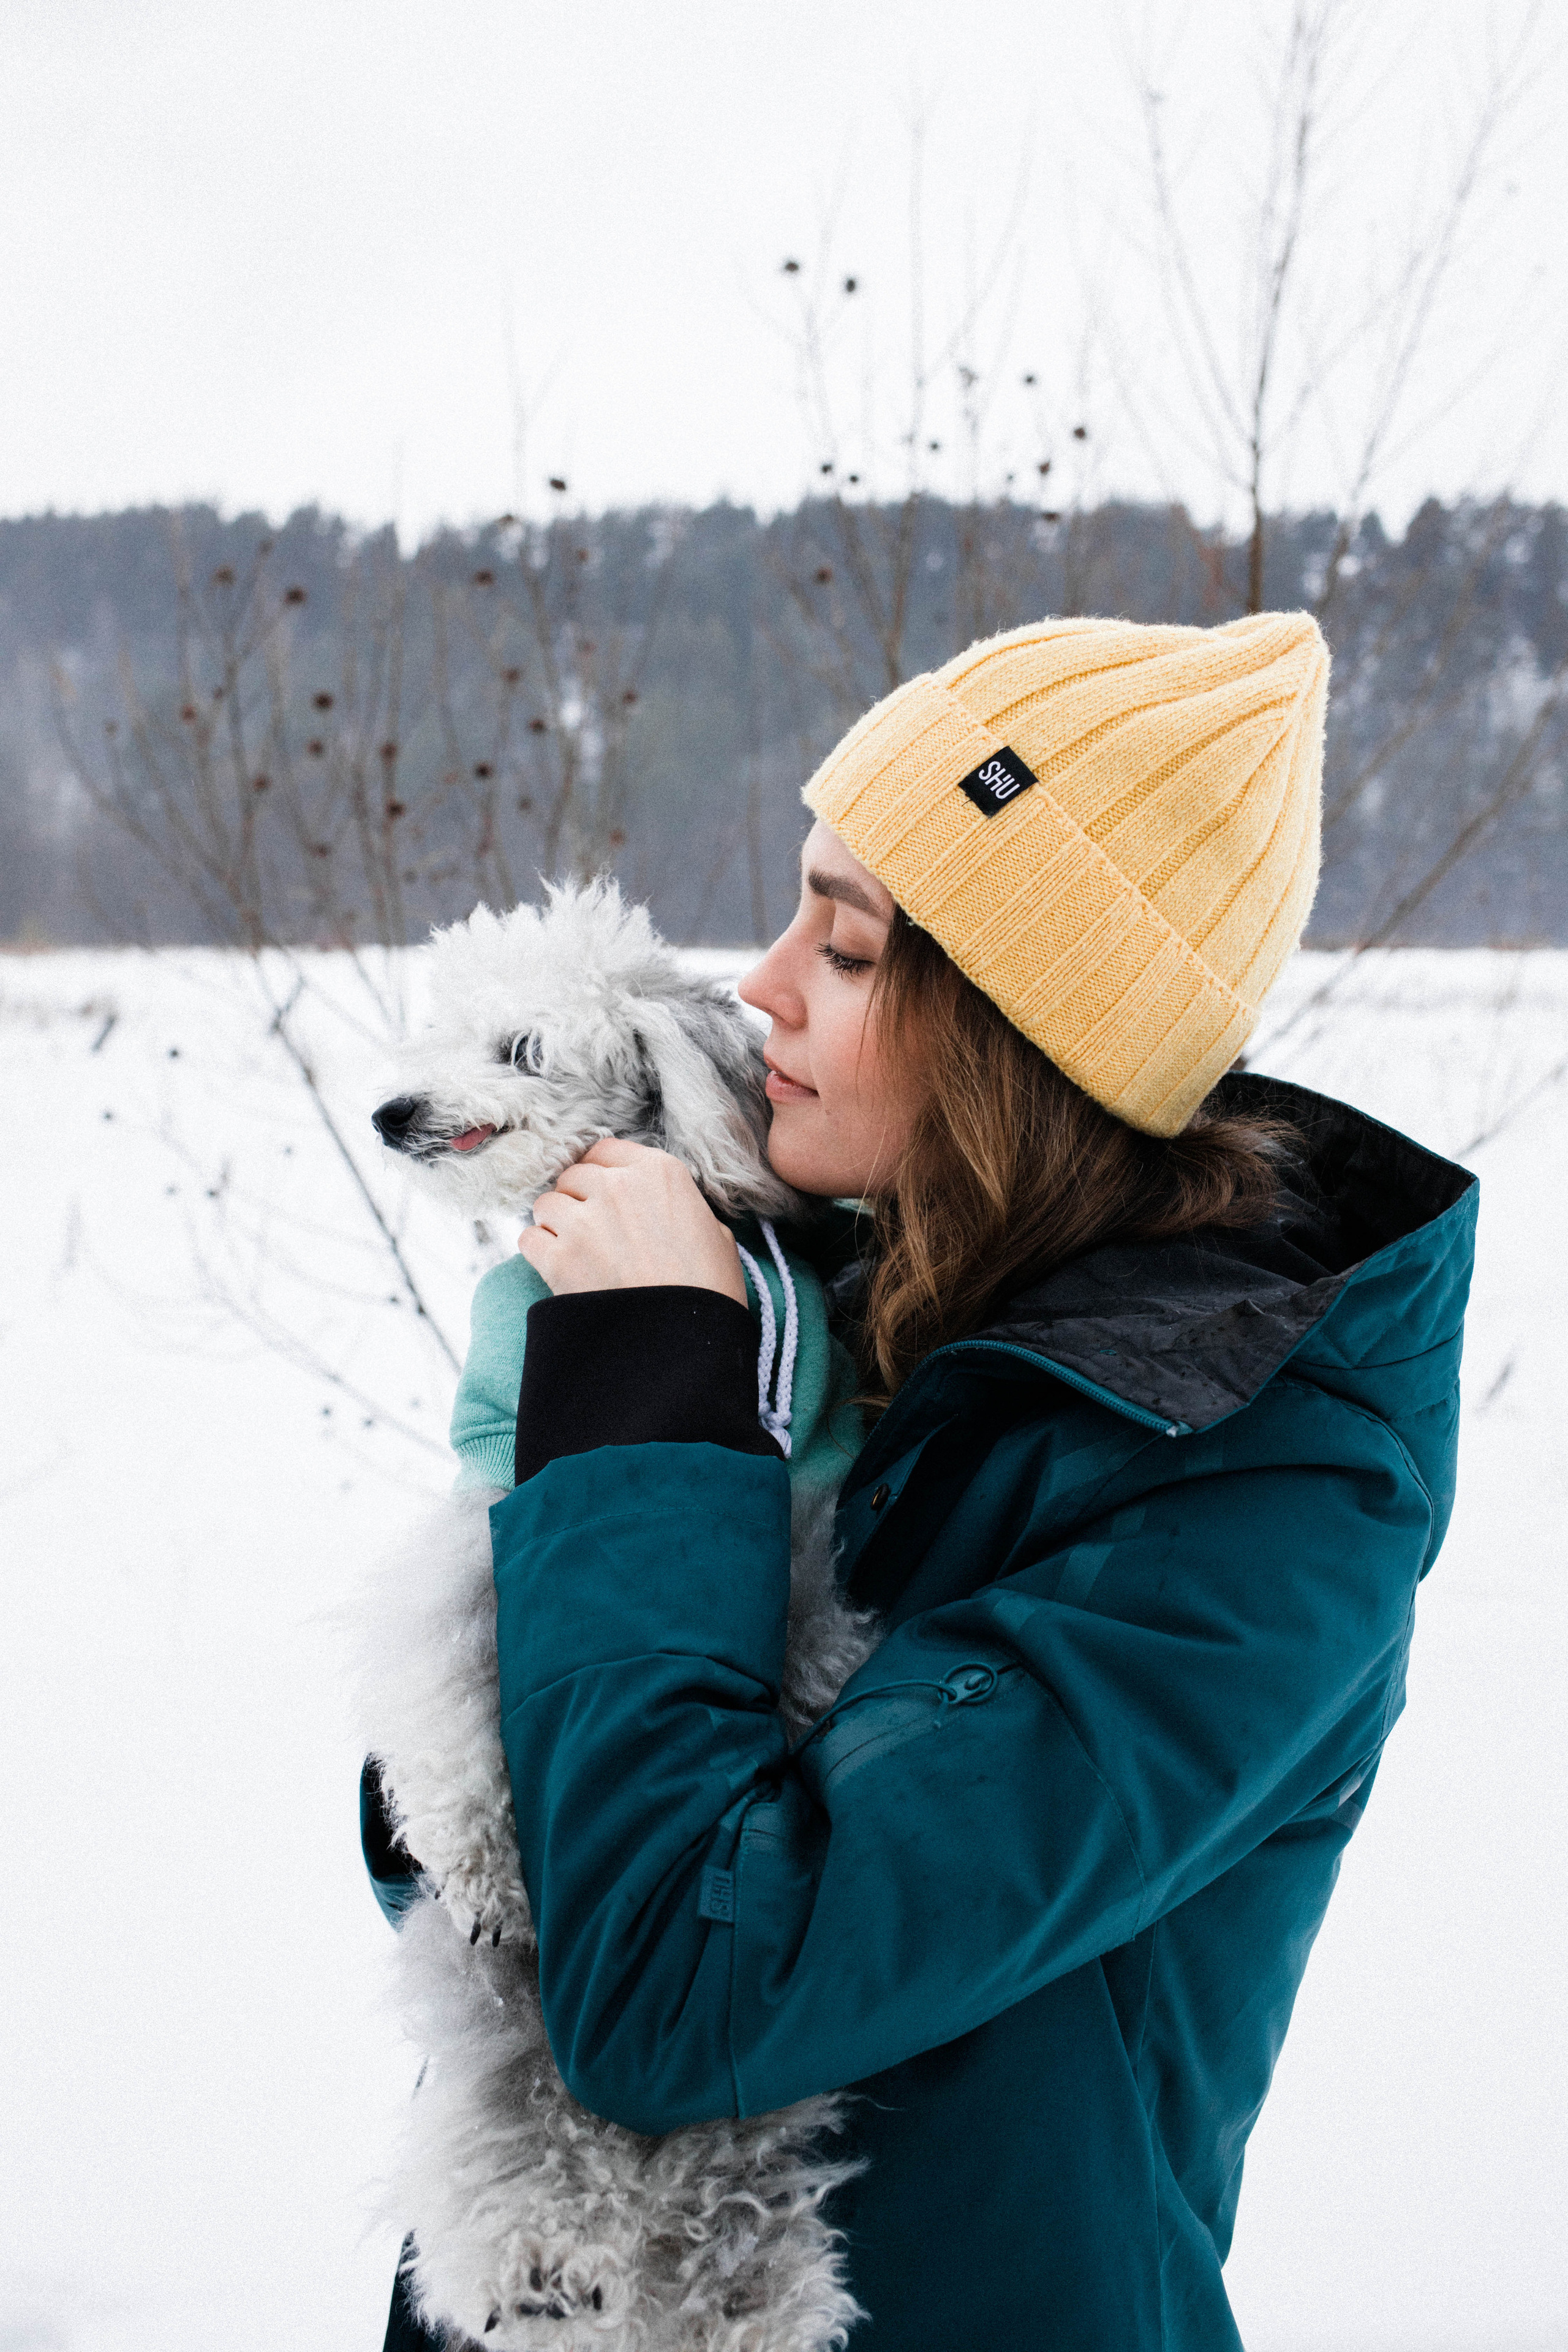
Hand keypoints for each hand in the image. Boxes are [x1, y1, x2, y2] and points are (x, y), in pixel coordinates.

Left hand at [518, 1138, 746, 1303]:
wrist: (685, 1343)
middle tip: (591, 1228)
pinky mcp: (558, 1258)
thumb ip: (683, 1207)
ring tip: (575, 1249)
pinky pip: (528, 1238)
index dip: (600, 1173)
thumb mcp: (716, 1235)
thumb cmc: (709, 1292)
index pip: (605, 1150)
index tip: (602, 1192)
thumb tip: (665, 1210)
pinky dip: (539, 1251)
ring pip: (546, 1204)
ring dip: (556, 1224)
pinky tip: (557, 1266)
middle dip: (578, 1199)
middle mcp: (617, 1187)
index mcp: (660, 1173)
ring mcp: (584, 1221)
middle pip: (573, 1176)